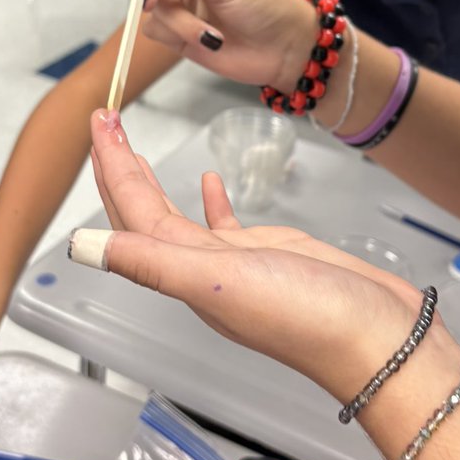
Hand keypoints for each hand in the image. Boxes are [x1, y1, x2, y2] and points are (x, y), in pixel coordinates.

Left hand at [82, 110, 425, 402]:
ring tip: (134, 149)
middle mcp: (200, 269)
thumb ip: (152, 262)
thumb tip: (80, 247)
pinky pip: (225, 225)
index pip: (131, 213)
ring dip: (153, 182)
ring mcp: (234, 263)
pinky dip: (213, 201)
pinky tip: (210, 180)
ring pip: (178, 216)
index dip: (110, 168)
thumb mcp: (219, 283)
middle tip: (105, 120)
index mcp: (182, 273)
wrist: (378, 339)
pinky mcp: (270, 255)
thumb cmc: (305, 316)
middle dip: (121, 167)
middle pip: (144, 212)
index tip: (97, 122)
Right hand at [122, 0, 315, 92]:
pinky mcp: (177, 29)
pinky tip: (210, 40)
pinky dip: (180, 36)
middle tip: (150, 1)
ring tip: (211, 33)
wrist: (285, 47)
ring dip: (178, 22)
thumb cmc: (266, 1)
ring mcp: (177, 0)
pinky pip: (156, 30)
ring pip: (148, 7)